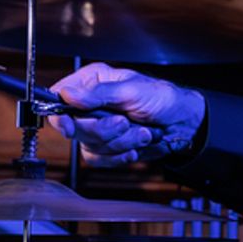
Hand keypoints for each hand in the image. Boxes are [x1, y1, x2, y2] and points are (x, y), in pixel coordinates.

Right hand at [47, 63, 205, 166]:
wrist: (182, 123)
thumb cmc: (161, 98)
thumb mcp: (132, 90)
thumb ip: (98, 94)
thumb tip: (67, 94)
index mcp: (92, 82)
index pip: (60, 98)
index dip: (61, 115)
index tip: (70, 127)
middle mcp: (90, 104)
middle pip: (76, 127)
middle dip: (105, 129)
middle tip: (125, 122)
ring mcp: (97, 127)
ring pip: (91, 146)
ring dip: (121, 142)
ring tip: (142, 131)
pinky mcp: (106, 146)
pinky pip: (101, 160)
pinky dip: (121, 155)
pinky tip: (136, 146)